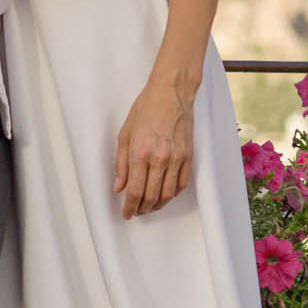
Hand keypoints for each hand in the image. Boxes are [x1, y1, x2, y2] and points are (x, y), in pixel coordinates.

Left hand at [115, 66, 195, 217]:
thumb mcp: (125, 133)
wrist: (171, 93)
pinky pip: (182, 184)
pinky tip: (165, 195)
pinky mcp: (188, 157)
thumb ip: (121, 163)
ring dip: (157, 205)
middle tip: (136, 211)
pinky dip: (173, 194)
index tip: (126, 213)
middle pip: (151, 196)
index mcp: (140, 152)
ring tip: (149, 207)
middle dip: (142, 209)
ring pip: (168, 194)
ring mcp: (177, 158)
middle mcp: (160, 158)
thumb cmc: (146, 108)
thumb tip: (118, 186)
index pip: (134, 190)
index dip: (129, 207)